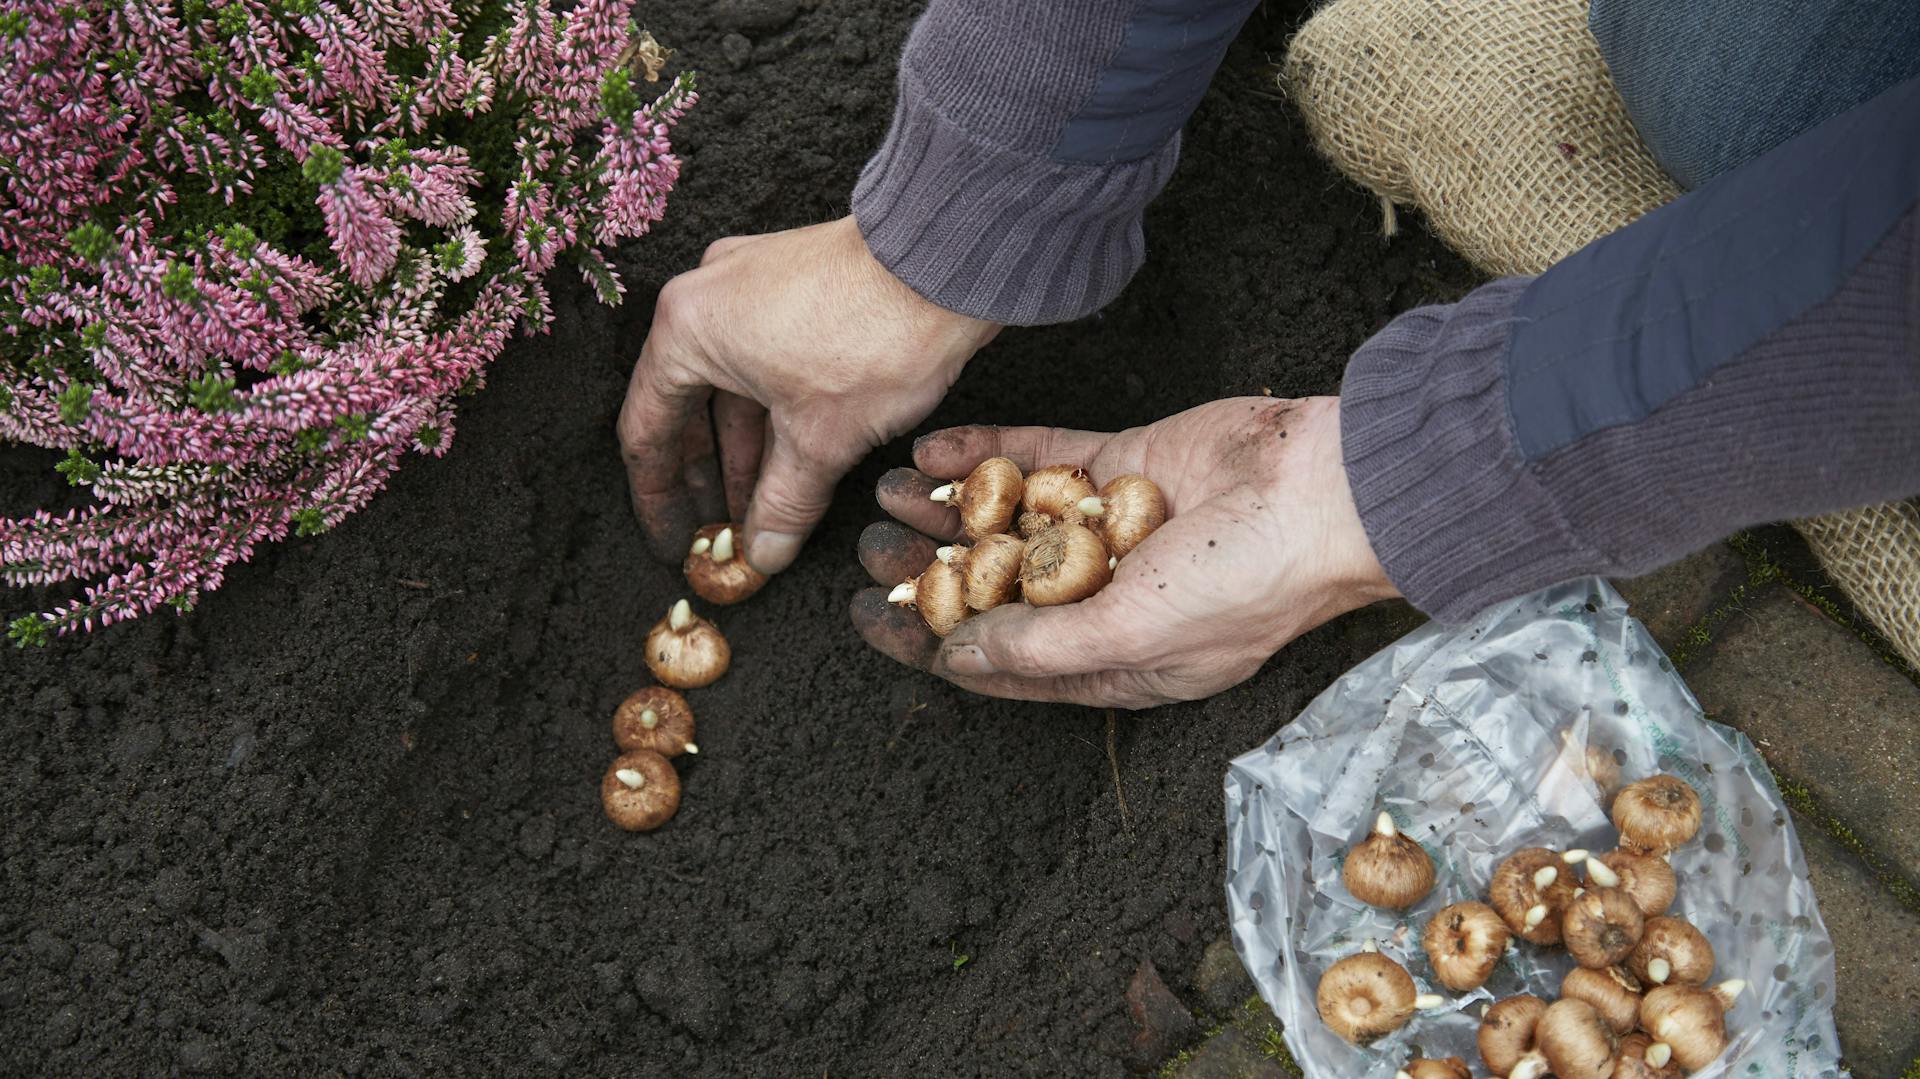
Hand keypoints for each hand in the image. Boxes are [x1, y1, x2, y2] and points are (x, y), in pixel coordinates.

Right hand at [618, 217, 1000, 571]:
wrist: (947, 265)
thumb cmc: (873, 336)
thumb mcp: (821, 439)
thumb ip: (782, 503)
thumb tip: (763, 552)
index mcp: (686, 329)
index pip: (647, 430)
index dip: (659, 498)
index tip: (675, 541)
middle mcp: (706, 295)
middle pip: (688, 406)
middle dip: (708, 477)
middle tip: (716, 533)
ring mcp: (752, 282)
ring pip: (734, 384)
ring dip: (746, 451)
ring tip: (761, 510)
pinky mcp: (796, 282)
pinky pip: (766, 360)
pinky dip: (775, 413)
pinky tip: (794, 462)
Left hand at [850, 397, 1399, 707]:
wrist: (1326, 489)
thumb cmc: (1246, 584)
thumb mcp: (1132, 637)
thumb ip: (1040, 649)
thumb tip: (957, 661)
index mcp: (1116, 662)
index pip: (1003, 663)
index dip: (932, 644)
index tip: (870, 620)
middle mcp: (1110, 597)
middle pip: (995, 589)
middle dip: (929, 573)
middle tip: (869, 551)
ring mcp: (1115, 527)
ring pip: (1010, 521)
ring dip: (947, 510)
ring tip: (885, 495)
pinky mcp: (1124, 465)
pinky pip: (1040, 462)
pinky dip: (985, 454)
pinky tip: (932, 449)